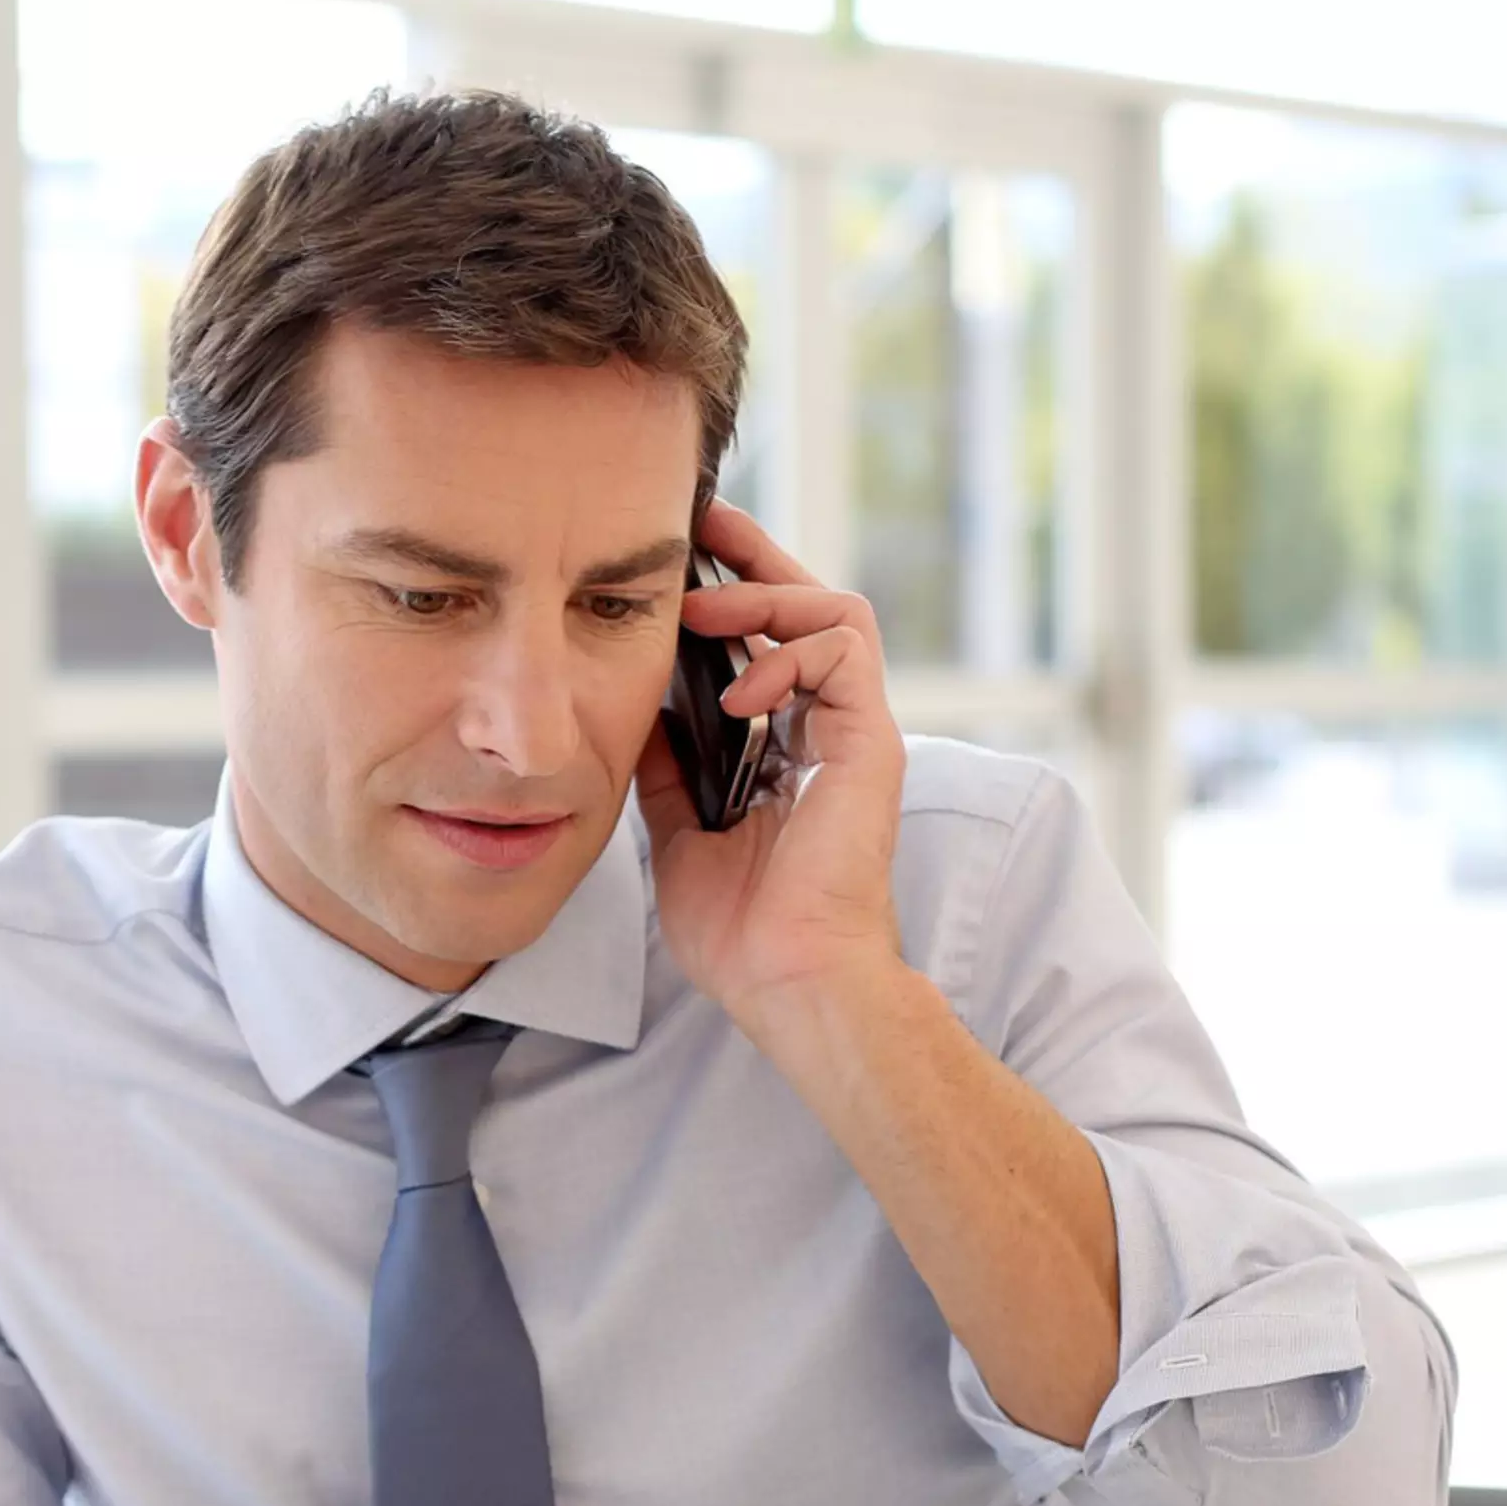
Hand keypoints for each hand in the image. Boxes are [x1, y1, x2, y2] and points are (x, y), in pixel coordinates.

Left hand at [638, 497, 907, 1026]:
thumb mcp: (678, 829)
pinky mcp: (872, 743)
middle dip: (758, 557)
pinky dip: (789, 653)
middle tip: (705, 523)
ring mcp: (856, 735)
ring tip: (705, 609)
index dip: (737, 593)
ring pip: (836, 612)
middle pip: (812, 607)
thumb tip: (634, 705)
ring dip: (768, 595)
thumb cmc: (741, 930)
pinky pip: (845, 653)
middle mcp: (831, 731)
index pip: (774, 643)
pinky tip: (739, 690)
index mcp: (791, 749)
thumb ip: (667, 764)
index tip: (685, 559)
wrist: (786, 981)